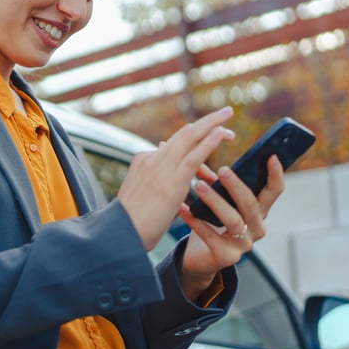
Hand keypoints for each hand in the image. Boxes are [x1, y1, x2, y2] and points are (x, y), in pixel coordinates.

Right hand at [116, 106, 235, 251]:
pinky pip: (193, 157)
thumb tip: (173, 185)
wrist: (120, 234)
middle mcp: (151, 159)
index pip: (173, 144)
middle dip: (205, 121)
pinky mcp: (171, 182)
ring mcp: (160, 168)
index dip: (194, 136)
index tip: (209, 134)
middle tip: (225, 113)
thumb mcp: (142, 196)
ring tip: (228, 117)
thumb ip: (156, 184)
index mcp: (143, 161)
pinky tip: (220, 134)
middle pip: (183, 133)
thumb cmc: (131, 223)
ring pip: (188, 137)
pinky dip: (208, 142)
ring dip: (210, 124)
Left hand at [176, 153, 286, 299]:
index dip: (276, 174)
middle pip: (252, 204)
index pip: (274, 191)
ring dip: (215, 201)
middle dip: (237, 186)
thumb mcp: (216, 200)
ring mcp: (243, 245)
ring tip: (198, 186)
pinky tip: (182, 208)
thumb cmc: (210, 223)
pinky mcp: (226, 257)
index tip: (272, 156)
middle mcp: (256, 228)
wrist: (198, 258)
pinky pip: (210, 236)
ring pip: (233, 220)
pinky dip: (195, 221)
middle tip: (223, 170)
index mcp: (258, 211)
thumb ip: (213, 180)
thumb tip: (196, 151)